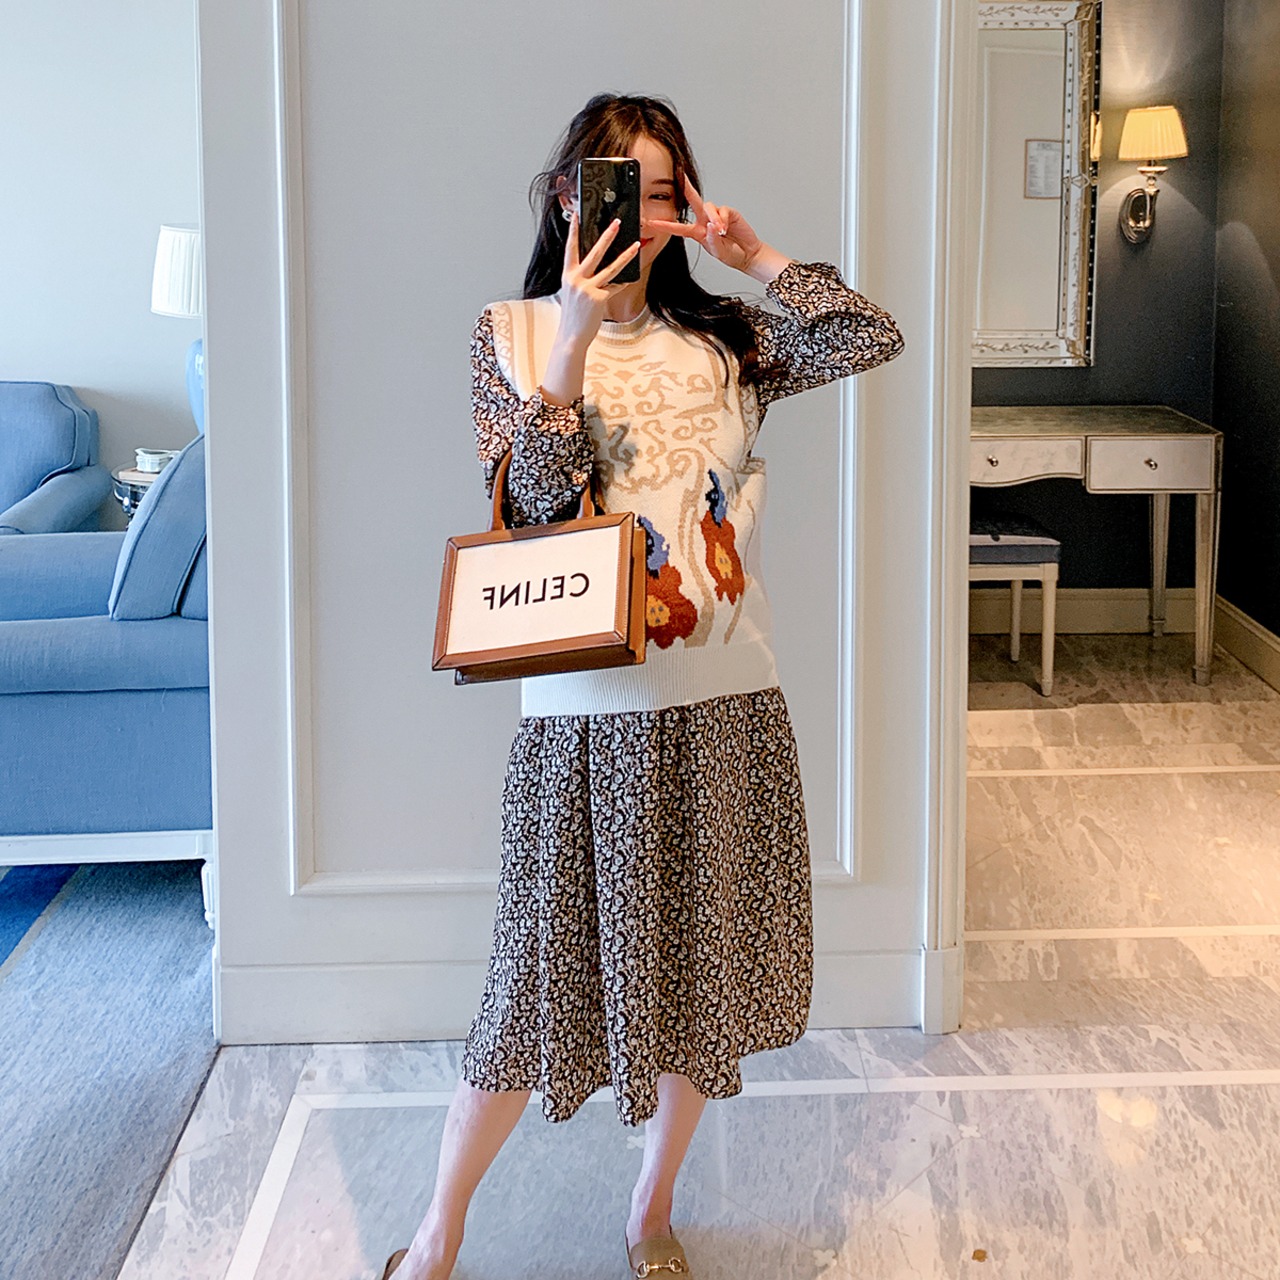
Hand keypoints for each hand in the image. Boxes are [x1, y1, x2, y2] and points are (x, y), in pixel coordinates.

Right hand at [556, 211, 640, 347]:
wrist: (571, 337)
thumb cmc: (573, 315)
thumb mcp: (572, 293)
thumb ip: (580, 278)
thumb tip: (595, 265)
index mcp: (568, 276)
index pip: (570, 248)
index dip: (573, 231)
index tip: (577, 215)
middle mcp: (576, 279)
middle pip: (595, 252)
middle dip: (607, 236)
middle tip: (617, 223)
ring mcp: (588, 289)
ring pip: (611, 268)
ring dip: (626, 255)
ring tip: (636, 245)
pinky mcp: (599, 299)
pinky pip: (615, 287)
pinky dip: (623, 283)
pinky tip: (631, 277)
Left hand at [649, 175, 768, 274]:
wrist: (747, 254)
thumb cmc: (731, 254)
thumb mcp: (717, 252)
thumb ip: (712, 240)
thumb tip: (710, 225)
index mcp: (697, 232)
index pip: (678, 227)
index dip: (665, 225)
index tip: (651, 223)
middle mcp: (705, 221)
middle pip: (693, 201)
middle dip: (686, 188)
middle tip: (679, 175)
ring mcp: (716, 216)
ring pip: (708, 208)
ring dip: (714, 219)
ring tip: (721, 231)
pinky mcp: (728, 212)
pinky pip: (722, 210)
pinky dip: (724, 219)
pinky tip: (726, 228)